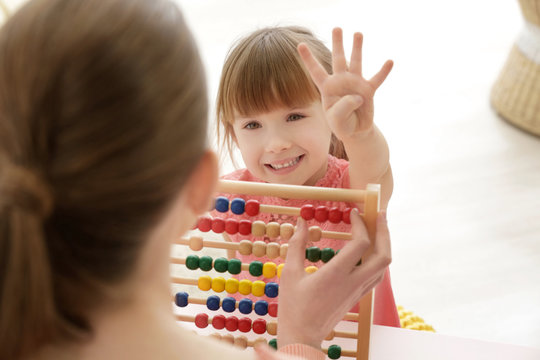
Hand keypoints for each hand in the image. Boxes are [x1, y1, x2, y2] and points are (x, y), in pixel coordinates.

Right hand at [276, 209, 390, 349]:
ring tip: (378, 229)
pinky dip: (378, 259)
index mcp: (337, 274)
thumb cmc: (293, 306)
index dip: (361, 224)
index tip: (353, 212)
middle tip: (380, 214)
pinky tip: (370, 252)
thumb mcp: (290, 273)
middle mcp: (353, 282)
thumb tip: (301, 222)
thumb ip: (297, 245)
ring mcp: (358, 291)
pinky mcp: (358, 297)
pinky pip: (376, 276)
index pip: (361, 243)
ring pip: (383, 266)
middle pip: (383, 255)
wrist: (302, 336)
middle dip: (384, 231)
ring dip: (384, 245)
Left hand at [298, 28, 392, 140]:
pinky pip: (377, 79)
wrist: (356, 131)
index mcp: (328, 88)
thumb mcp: (337, 120)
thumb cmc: (342, 124)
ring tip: (357, 33)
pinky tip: (389, 61)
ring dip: (357, 48)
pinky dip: (383, 71)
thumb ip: (343, 107)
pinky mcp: (368, 91)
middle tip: (336, 28)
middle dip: (337, 44)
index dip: (308, 59)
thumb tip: (358, 96)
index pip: (316, 71)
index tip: (300, 44)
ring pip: (356, 62)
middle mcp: (341, 82)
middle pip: (338, 59)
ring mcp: (355, 84)